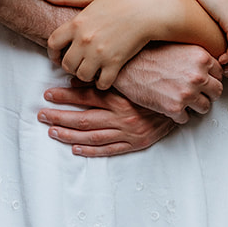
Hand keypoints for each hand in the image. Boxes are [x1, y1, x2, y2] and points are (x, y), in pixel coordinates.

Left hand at [38, 82, 173, 156]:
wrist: (185, 100)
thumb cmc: (160, 83)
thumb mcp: (135, 75)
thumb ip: (109, 76)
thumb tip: (81, 76)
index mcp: (121, 97)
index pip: (86, 97)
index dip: (65, 96)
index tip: (48, 94)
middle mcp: (122, 116)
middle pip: (84, 119)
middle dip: (60, 117)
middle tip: (42, 114)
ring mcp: (128, 132)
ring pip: (92, 136)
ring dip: (69, 135)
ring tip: (52, 131)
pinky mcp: (136, 143)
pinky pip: (109, 150)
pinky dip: (90, 150)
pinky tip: (75, 149)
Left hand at [48, 0, 174, 90]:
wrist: (151, 8)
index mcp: (77, 22)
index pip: (53, 43)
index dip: (52, 53)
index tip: (58, 55)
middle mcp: (85, 40)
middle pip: (66, 64)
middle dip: (70, 66)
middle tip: (78, 63)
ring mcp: (100, 53)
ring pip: (81, 76)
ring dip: (85, 75)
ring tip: (92, 69)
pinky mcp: (116, 63)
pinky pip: (101, 83)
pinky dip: (102, 83)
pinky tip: (106, 75)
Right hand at [114, 44, 222, 122]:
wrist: (125, 66)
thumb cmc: (146, 54)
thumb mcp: (177, 46)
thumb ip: (195, 56)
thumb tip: (207, 66)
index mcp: (201, 57)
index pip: (220, 73)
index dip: (210, 77)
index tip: (204, 80)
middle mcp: (197, 75)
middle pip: (217, 91)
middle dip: (207, 93)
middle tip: (196, 92)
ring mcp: (187, 93)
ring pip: (205, 107)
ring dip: (195, 106)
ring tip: (182, 100)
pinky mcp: (175, 108)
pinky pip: (186, 119)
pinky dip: (178, 115)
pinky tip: (169, 105)